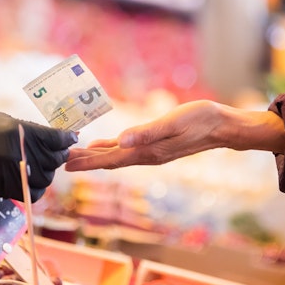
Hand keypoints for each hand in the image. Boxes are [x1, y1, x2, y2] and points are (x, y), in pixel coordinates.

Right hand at [0, 111, 76, 200]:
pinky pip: (29, 193)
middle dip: (57, 156)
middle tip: (57, 152)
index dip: (66, 140)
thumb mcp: (2, 121)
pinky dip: (33, 188)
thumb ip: (27, 131)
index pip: (54, 139)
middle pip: (53, 161)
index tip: (71, 138)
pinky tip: (29, 180)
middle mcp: (18, 154)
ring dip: (46, 173)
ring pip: (44, 179)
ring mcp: (10, 173)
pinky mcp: (2, 189)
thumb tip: (51, 139)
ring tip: (40, 165)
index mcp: (20, 133)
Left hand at [65, 100, 284, 170]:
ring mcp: (151, 151)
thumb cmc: (200, 120)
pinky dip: (112, 148)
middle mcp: (146, 155)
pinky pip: (127, 149)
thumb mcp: (173, 123)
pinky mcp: (156, 144)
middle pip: (109, 160)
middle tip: (61, 161)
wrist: (223, 126)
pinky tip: (104, 145)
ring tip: (76, 156)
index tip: (66, 164)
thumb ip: (147, 133)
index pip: (110, 159)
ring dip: (96, 157)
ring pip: (116, 156)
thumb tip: (121, 142)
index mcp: (147, 152)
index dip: (87, 162)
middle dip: (86, 162)